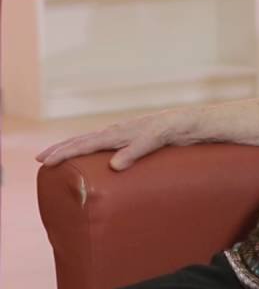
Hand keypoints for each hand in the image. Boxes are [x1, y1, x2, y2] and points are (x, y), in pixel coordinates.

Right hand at [36, 111, 179, 169]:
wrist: (188, 122)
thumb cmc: (173, 130)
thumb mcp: (155, 140)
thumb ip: (136, 151)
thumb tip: (113, 166)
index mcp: (118, 132)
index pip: (85, 143)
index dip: (64, 153)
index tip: (45, 162)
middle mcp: (117, 131)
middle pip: (83, 140)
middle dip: (61, 149)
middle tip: (40, 160)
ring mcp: (123, 133)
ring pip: (91, 139)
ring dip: (73, 147)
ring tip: (57, 155)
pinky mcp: (131, 138)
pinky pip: (104, 142)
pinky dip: (90, 146)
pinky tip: (89, 152)